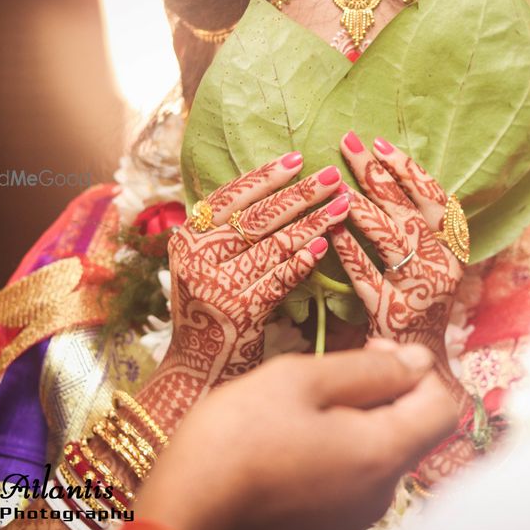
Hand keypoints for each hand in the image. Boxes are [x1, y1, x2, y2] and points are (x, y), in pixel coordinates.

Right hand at [134, 344, 457, 529]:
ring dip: (357, 416)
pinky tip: (292, 436)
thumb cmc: (236, 439)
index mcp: (383, 453)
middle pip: (413, 428)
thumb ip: (369, 368)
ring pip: (380, 450)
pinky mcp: (329, 526)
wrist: (184, 514)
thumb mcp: (300, 380)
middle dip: (385, 387)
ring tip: (303, 402)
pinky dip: (338, 447)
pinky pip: (353, 475)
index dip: (418, 366)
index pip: (445, 404)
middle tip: (332, 368)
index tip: (372, 348)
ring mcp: (355, 515)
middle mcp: (382, 492)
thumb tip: (418, 359)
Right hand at [139, 152, 350, 432]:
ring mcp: (215, 284)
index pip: (228, 196)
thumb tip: (275, 189)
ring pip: (272, 244)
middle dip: (299, 193)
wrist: (198, 371)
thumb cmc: (212, 311)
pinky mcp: (238, 311)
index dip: (265, 176)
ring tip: (342, 205)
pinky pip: (278, 278)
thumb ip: (227, 232)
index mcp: (187, 238)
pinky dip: (302, 261)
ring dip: (312, 222)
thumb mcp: (205, 264)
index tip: (298, 158)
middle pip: (256, 216)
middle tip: (333, 176)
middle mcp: (196, 257)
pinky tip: (324, 246)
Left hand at [331, 132, 465, 396]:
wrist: (422, 363)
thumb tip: (381, 174)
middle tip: (348, 146)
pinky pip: (368, 276)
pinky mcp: (395, 312)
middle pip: (410, 211)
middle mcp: (444, 265)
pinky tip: (329, 232)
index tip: (380, 143)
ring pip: (393, 240)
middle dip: (378, 175)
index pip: (435, 198)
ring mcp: (422, 289)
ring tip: (337, 184)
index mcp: (454, 248)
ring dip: (364, 208)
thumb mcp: (427, 260)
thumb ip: (412, 225)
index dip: (408, 169)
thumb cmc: (417, 300)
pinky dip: (349, 252)